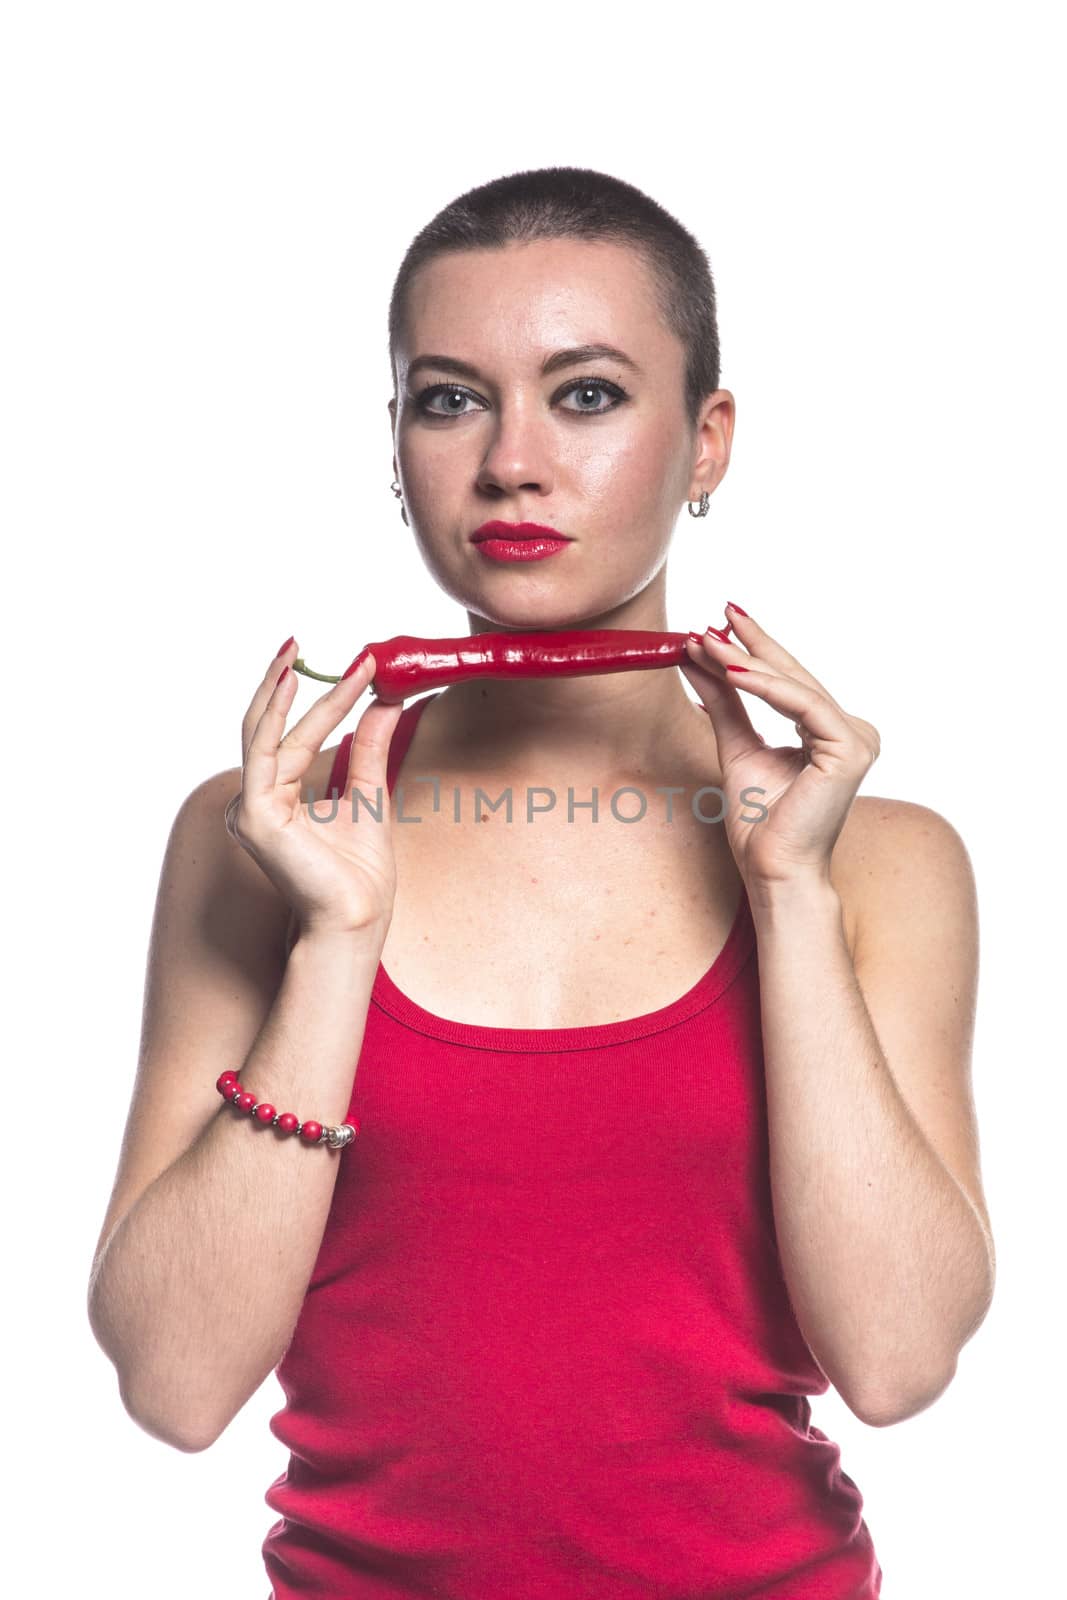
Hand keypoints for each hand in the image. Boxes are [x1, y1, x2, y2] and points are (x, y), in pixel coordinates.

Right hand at [225, 640, 407, 939]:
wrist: (358, 918)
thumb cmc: (360, 874)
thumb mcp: (370, 793)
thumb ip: (371, 747)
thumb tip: (387, 701)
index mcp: (279, 798)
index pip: (298, 735)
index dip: (329, 699)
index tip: (362, 666)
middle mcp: (257, 800)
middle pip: (271, 728)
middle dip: (286, 681)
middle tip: (303, 641)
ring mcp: (248, 808)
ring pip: (265, 734)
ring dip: (281, 690)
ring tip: (295, 652)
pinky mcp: (252, 816)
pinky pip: (263, 754)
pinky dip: (274, 717)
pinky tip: (287, 686)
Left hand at [679, 606, 880, 888]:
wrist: (773, 870)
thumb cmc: (760, 824)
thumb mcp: (737, 748)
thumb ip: (725, 704)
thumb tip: (700, 658)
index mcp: (830, 733)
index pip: (789, 681)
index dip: (756, 648)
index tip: (720, 622)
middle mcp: (852, 732)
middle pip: (794, 677)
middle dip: (753, 643)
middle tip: (718, 614)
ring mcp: (857, 739)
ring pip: (797, 687)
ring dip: (750, 661)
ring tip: (710, 642)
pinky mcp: (852, 749)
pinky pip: (803, 705)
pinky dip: (766, 687)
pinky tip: (732, 671)